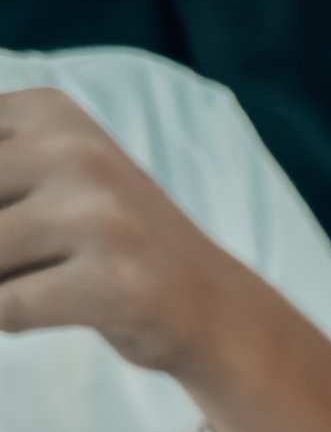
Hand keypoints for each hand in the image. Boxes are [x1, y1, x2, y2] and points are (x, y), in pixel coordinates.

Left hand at [0, 86, 244, 372]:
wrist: (209, 304)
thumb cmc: (103, 244)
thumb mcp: (41, 180)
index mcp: (48, 112)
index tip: (16, 223)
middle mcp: (75, 151)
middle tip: (21, 257)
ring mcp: (100, 217)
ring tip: (26, 283)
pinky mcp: (116, 283)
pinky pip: (7, 308)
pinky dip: (8, 319)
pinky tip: (42, 310)